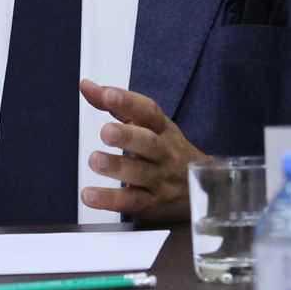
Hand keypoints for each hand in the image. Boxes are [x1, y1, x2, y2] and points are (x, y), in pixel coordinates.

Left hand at [77, 80, 206, 221]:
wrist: (204, 188)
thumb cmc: (166, 150)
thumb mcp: (149, 125)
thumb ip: (117, 105)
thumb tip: (86, 85)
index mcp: (163, 129)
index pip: (148, 112)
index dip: (128, 102)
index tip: (107, 94)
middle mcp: (164, 153)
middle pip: (149, 143)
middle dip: (127, 136)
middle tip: (106, 132)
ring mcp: (160, 179)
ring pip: (140, 174)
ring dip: (116, 167)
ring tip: (96, 160)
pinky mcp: (153, 204)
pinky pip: (132, 202)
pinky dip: (109, 200)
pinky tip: (89, 195)